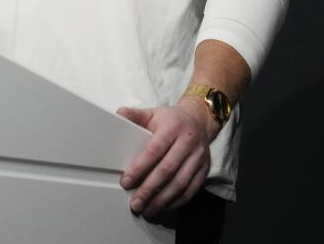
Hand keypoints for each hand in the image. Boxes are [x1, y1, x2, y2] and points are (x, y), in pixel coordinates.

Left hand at [116, 102, 213, 217]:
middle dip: (149, 189)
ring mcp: (198, 157)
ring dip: (162, 200)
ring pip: (180, 183)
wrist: (199, 121)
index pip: (154, 150)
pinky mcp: (205, 169)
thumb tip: (118, 115)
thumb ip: (135, 116)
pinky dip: (177, 201)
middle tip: (135, 202)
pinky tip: (164, 206)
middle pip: (167, 170)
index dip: (140, 168)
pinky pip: (191, 189)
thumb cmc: (172, 120)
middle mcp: (188, 142)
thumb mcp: (153, 113)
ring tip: (147, 209)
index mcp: (173, 127)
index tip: (126, 181)